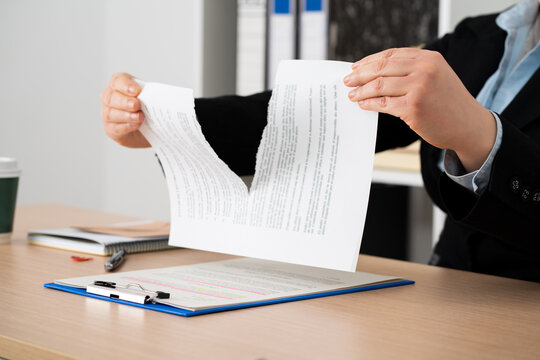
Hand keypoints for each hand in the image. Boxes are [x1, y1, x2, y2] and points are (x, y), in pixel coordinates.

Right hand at [100, 73, 149, 147]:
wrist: (150, 127)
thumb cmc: (147, 107)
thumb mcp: (150, 96)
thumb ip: (150, 93)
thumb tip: (157, 94)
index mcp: (118, 85)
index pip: (117, 81)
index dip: (125, 85)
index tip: (136, 91)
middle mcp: (109, 98)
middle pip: (110, 97)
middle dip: (124, 101)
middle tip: (136, 105)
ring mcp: (107, 114)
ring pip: (110, 113)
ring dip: (126, 115)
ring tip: (139, 117)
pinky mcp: (110, 129)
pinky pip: (114, 128)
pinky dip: (126, 126)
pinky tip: (136, 125)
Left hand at [344, 48, 495, 171]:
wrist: (468, 125)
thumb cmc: (449, 103)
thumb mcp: (436, 76)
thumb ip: (412, 70)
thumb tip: (377, 72)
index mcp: (429, 58)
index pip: (391, 55)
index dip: (370, 60)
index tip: (356, 67)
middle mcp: (424, 70)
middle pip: (382, 68)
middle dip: (360, 74)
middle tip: (347, 81)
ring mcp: (419, 88)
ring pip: (379, 86)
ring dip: (361, 91)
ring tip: (352, 95)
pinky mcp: (413, 108)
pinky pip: (383, 103)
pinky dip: (369, 104)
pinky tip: (362, 105)